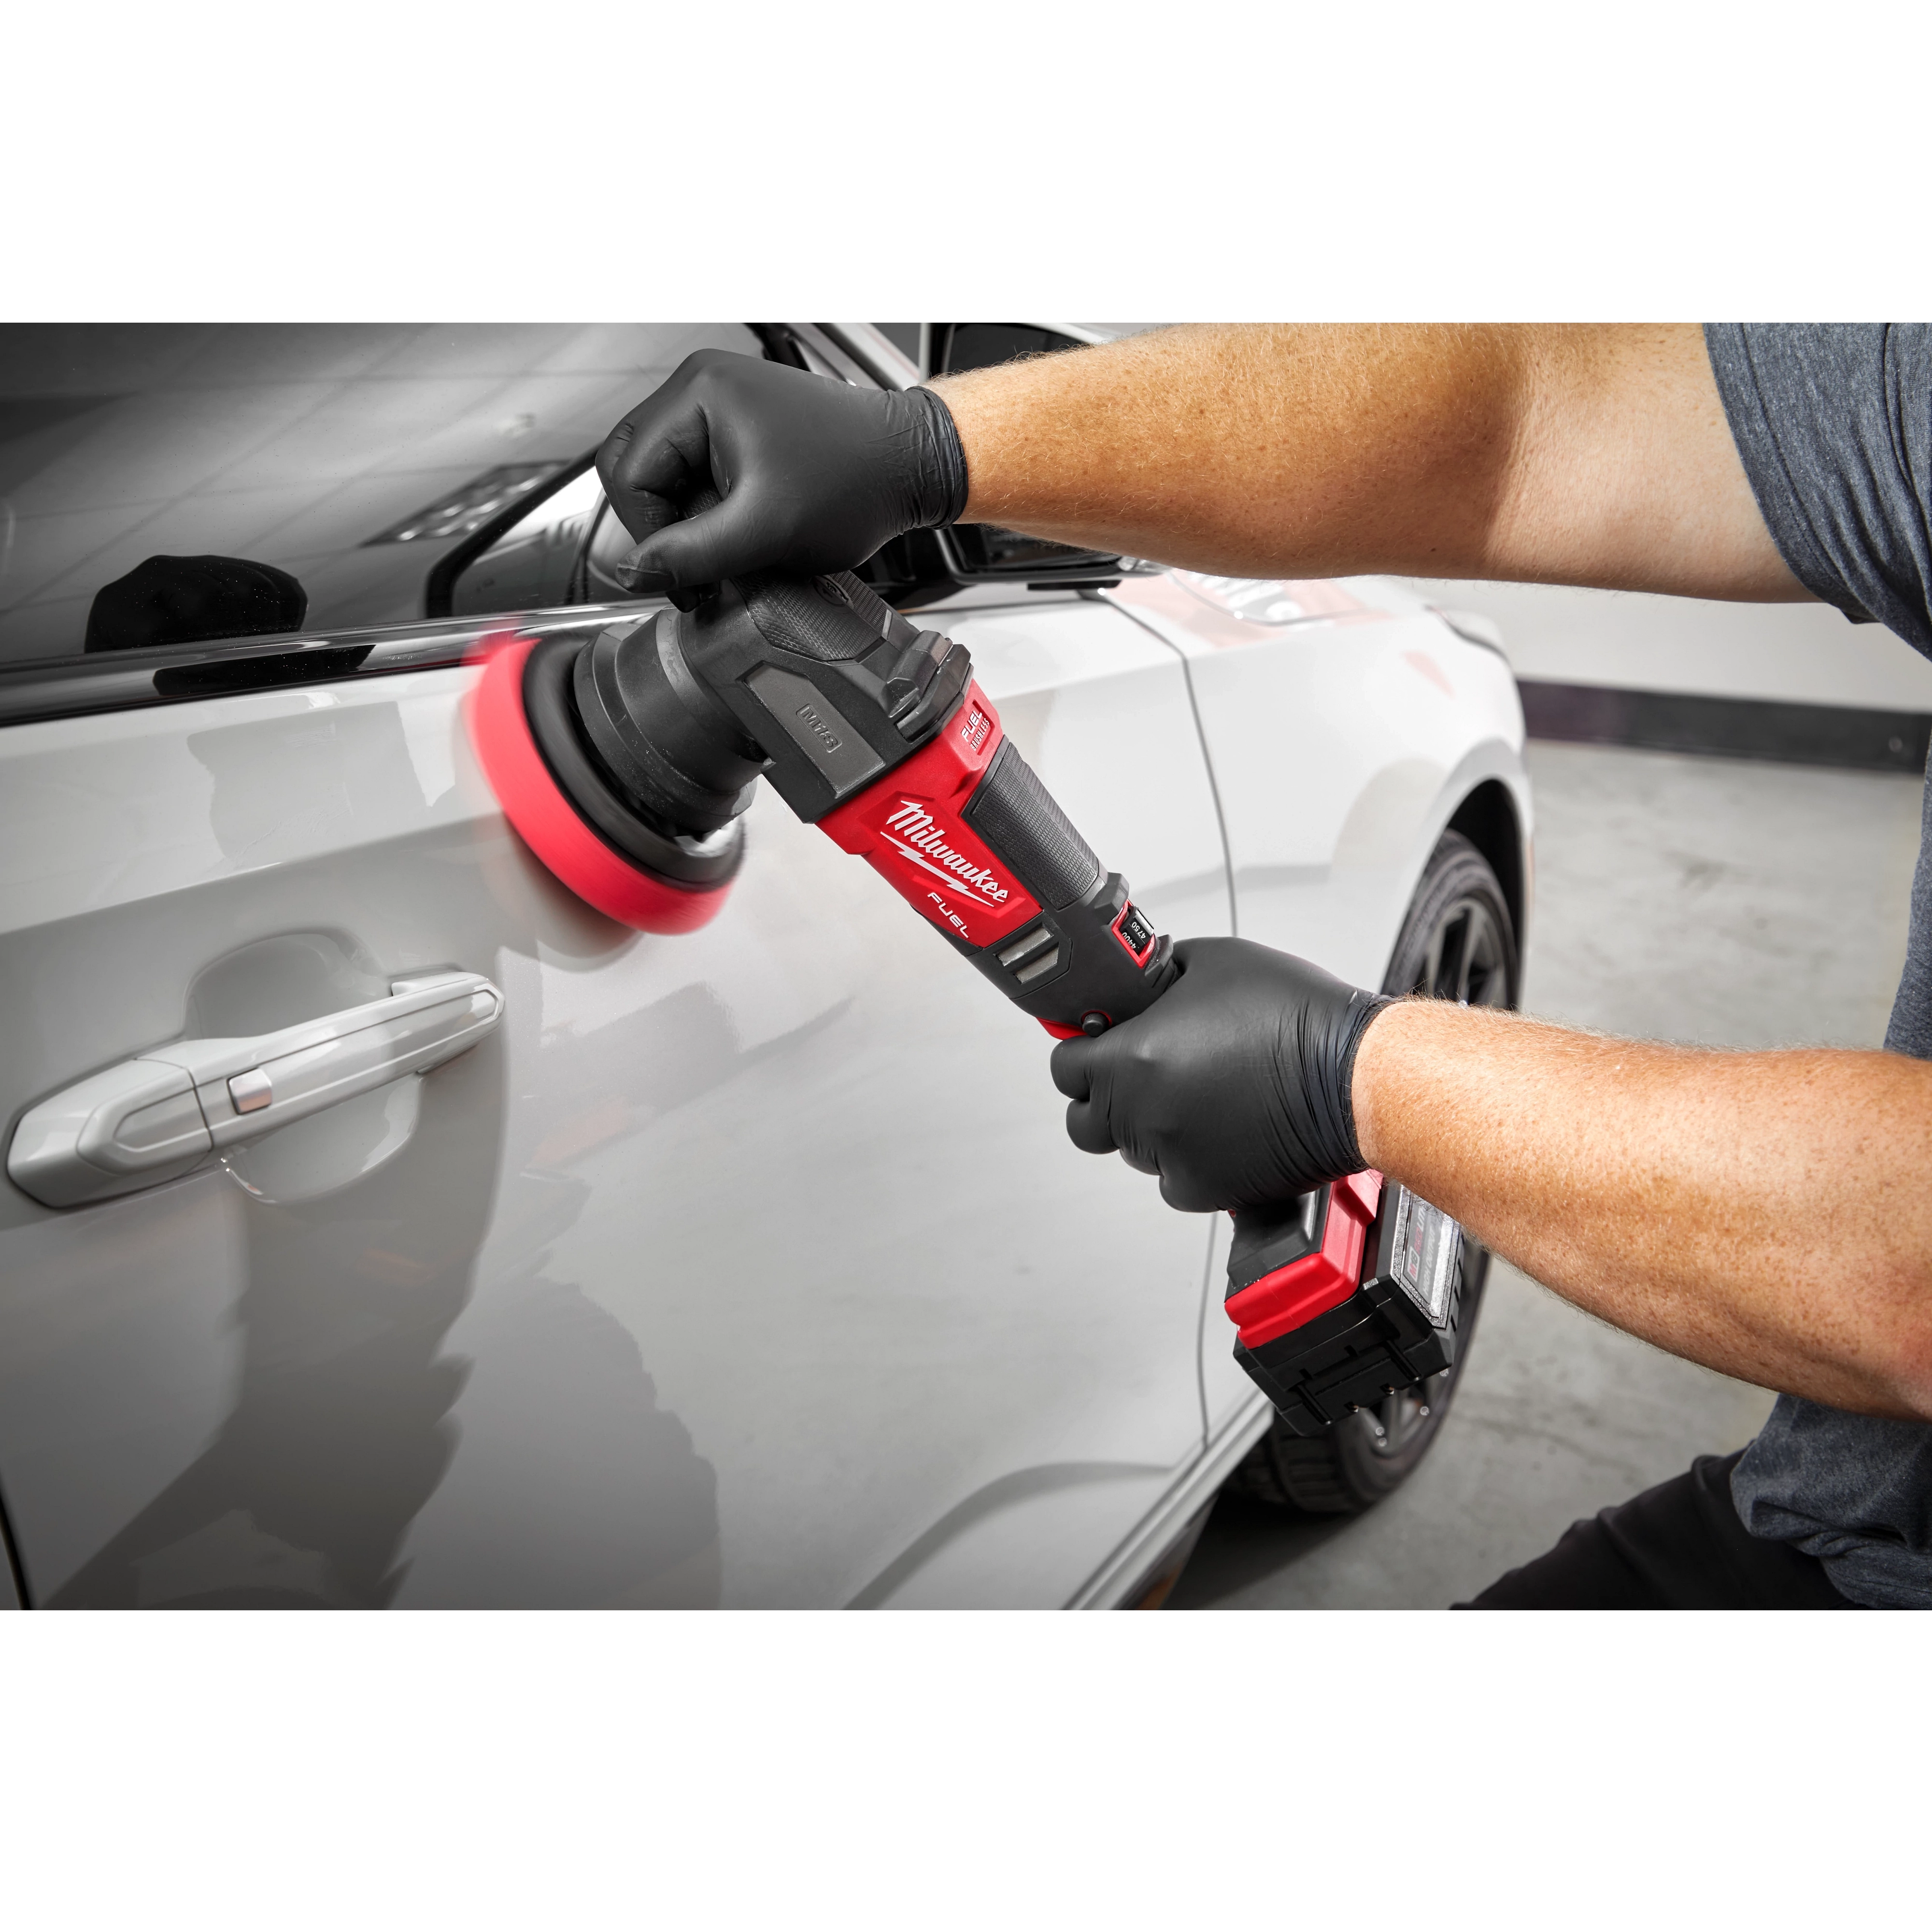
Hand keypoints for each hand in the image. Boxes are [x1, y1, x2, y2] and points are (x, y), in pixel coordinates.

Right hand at [595, 350, 967, 600]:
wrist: (911, 466)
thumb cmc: (858, 481)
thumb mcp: (765, 530)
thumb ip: (693, 555)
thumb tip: (634, 574)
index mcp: (699, 392)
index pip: (629, 472)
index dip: (648, 535)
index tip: (680, 577)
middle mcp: (702, 386)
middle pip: (635, 469)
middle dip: (659, 528)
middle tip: (693, 572)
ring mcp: (719, 404)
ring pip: (664, 477)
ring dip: (686, 525)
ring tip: (727, 554)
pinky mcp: (738, 427)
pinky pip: (695, 475)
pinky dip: (709, 513)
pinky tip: (741, 535)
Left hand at [1049, 937, 1389, 1210]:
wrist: (1353, 1074)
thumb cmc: (1295, 1018)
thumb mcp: (1212, 962)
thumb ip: (1158, 977)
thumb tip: (1137, 985)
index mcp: (1133, 1059)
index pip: (1065, 1069)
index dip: (1081, 1054)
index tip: (1096, 1048)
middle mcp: (1144, 1115)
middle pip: (1087, 1122)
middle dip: (1105, 1099)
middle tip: (1138, 1078)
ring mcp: (1173, 1157)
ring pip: (1134, 1151)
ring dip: (1152, 1127)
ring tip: (1200, 1095)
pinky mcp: (1206, 1190)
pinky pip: (1174, 1180)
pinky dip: (1189, 1159)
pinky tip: (1221, 1127)